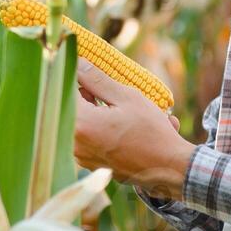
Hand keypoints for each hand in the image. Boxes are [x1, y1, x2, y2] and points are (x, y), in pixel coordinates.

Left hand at [73, 60, 194, 200]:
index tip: (85, 66)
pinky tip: (119, 124)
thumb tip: (78, 62)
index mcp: (80, 123)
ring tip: (118, 107)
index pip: (63, 89)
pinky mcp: (89, 164)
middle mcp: (74, 143)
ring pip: (79, 122)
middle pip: (70, 107)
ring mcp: (80, 156)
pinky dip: (99, 127)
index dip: (74, 74)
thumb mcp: (127, 98)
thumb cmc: (150, 131)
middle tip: (106, 86)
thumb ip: (97, 79)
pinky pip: (87, 138)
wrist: (167, 168)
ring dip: (93, 110)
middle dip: (85, 93)